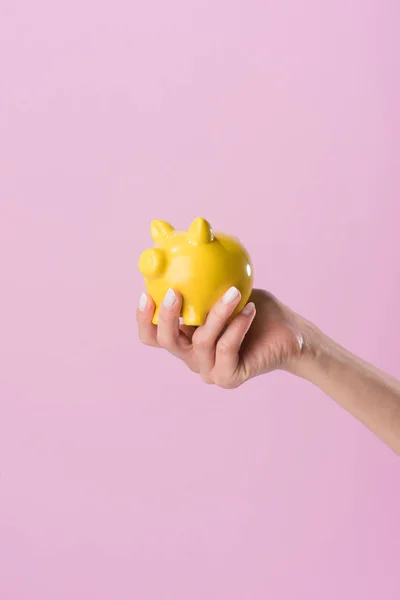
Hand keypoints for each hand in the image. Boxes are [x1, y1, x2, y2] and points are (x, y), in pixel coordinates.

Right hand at [137, 287, 309, 387]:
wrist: (290, 335)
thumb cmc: (257, 309)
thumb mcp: (227, 288)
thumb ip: (207, 279)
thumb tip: (192, 242)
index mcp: (185, 338)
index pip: (153, 334)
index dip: (144, 318)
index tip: (146, 294)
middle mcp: (192, 357)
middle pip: (166, 341)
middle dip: (167, 316)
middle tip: (176, 292)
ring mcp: (209, 370)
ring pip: (201, 341)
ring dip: (217, 313)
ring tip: (234, 292)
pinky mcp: (228, 377)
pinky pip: (226, 348)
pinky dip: (237, 326)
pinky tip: (249, 308)